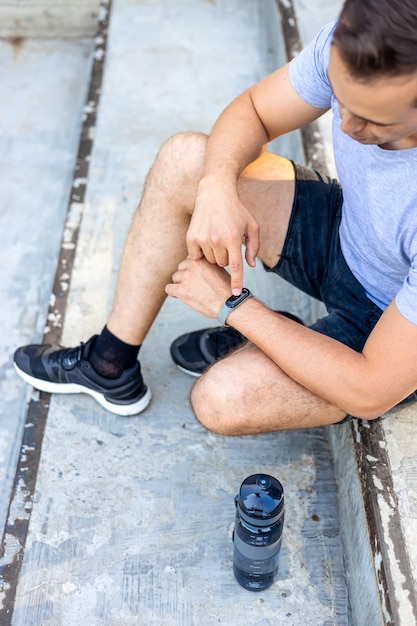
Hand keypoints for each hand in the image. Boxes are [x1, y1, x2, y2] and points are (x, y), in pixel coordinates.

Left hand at [165, 257, 231, 318]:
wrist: (230, 304)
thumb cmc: (226, 289)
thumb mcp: (219, 269)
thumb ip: (206, 264)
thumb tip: (195, 265)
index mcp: (203, 258)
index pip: (190, 258)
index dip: (193, 267)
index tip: (197, 275)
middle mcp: (193, 265)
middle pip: (181, 267)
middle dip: (186, 275)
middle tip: (194, 285)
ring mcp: (186, 277)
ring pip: (175, 277)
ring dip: (180, 284)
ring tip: (191, 292)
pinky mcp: (182, 290)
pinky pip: (169, 288)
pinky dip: (173, 292)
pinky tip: (181, 296)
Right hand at [186, 177, 258, 295]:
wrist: (215, 193)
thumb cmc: (237, 210)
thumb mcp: (252, 226)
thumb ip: (254, 247)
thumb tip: (251, 266)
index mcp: (234, 239)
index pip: (236, 267)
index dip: (237, 282)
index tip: (235, 294)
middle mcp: (217, 240)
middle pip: (222, 264)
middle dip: (226, 257)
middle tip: (227, 244)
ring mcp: (202, 239)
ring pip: (209, 261)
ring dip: (214, 254)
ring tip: (216, 239)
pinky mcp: (191, 237)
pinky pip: (196, 256)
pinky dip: (200, 252)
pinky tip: (205, 240)